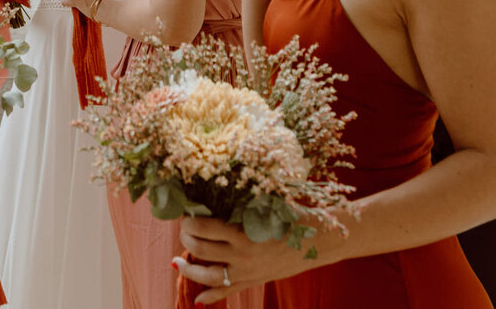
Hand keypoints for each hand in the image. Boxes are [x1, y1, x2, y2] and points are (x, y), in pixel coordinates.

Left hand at [175, 215, 341, 303]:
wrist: (319, 241)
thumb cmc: (291, 215)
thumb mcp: (264, 205)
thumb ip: (240, 205)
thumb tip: (212, 197)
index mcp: (243, 232)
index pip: (204, 227)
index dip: (189, 220)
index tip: (184, 213)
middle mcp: (242, 254)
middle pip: (201, 250)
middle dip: (186, 238)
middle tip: (183, 230)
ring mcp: (247, 271)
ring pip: (209, 276)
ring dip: (189, 269)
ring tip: (176, 261)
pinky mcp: (254, 281)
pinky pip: (228, 291)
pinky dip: (211, 296)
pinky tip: (198, 300)